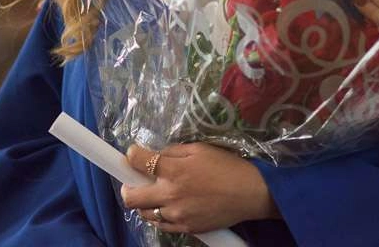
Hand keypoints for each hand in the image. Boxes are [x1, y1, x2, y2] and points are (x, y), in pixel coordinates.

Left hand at [121, 142, 278, 233]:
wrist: (250, 193)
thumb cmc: (227, 166)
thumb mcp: (200, 149)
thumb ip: (174, 152)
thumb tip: (155, 155)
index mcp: (175, 171)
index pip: (139, 162)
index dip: (131, 156)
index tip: (132, 154)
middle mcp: (170, 195)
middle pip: (130, 197)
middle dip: (128, 186)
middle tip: (135, 181)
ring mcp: (176, 215)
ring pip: (144, 213)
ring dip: (144, 202)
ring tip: (156, 194)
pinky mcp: (185, 229)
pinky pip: (160, 225)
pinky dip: (159, 215)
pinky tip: (169, 206)